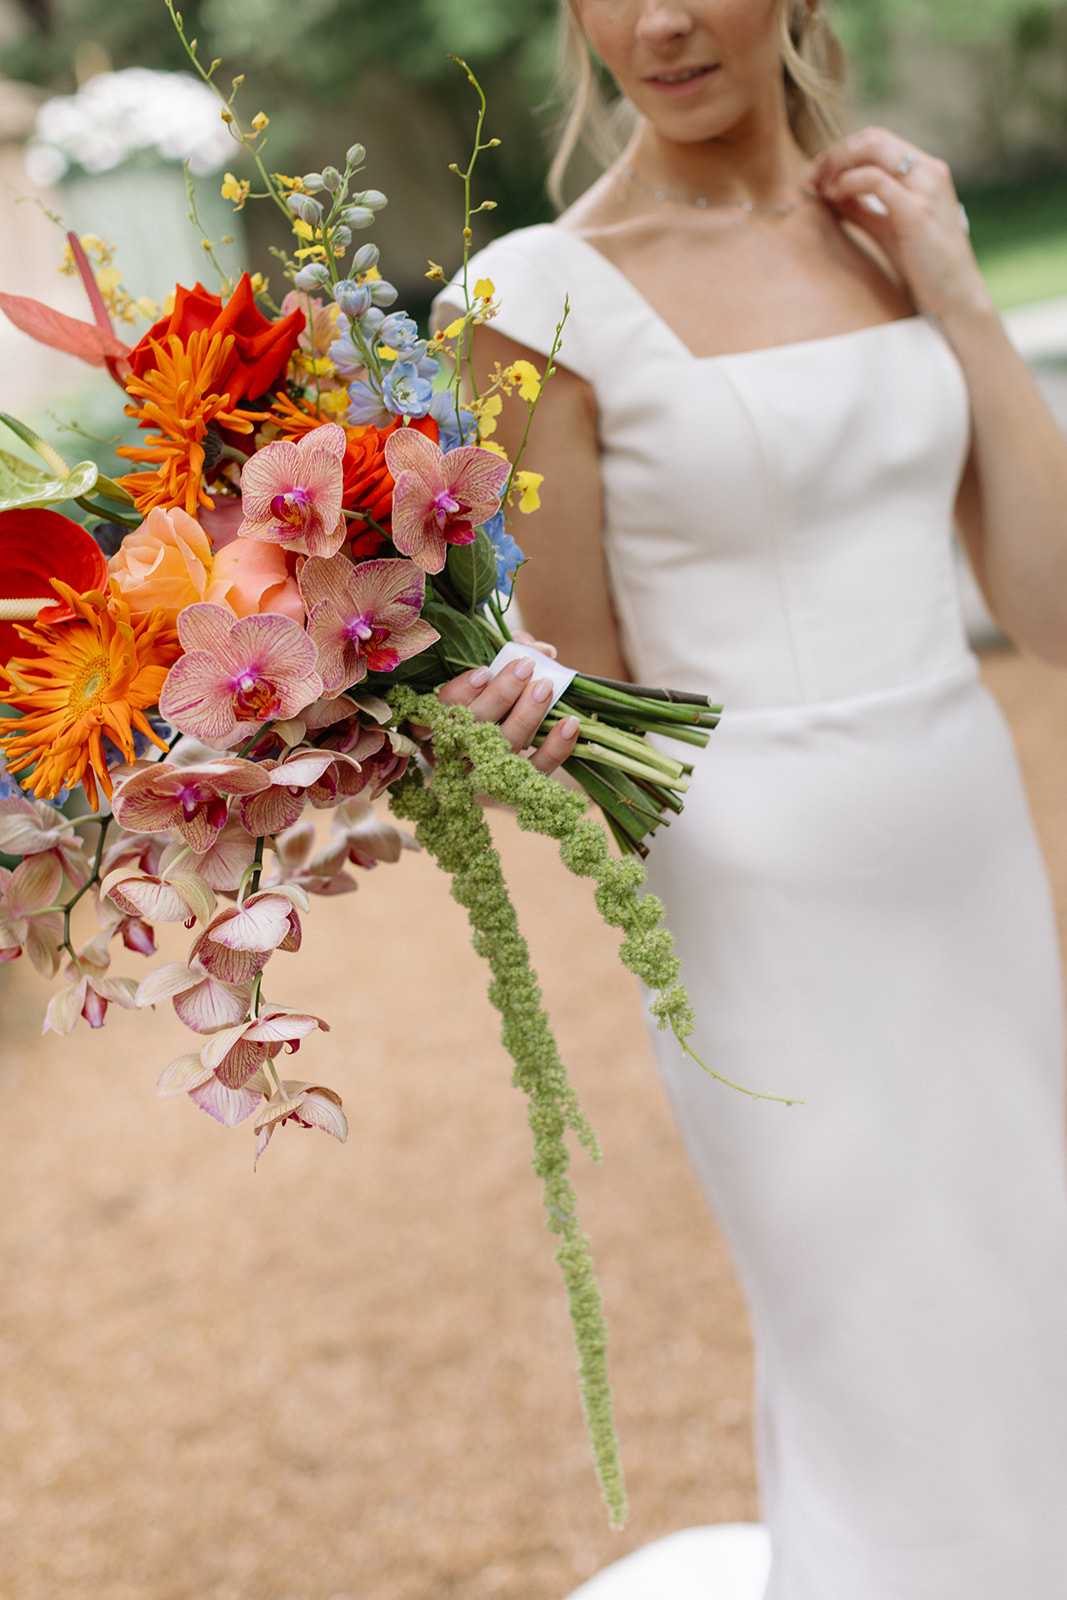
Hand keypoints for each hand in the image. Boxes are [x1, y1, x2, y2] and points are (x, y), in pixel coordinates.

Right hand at [437, 648, 580, 775]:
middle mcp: (456, 754)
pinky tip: (570, 723)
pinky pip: (537, 770)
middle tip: (525, 668)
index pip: (441, 709)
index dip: (461, 691)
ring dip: (528, 714)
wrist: (499, 761)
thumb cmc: (488, 703)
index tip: (484, 671)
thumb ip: (506, 654)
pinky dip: (557, 747)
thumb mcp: (488, 676)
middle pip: (474, 726)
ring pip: (505, 746)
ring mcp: (485, 776)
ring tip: (546, 687)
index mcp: (438, 724)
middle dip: (501, 695)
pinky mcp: (516, 791)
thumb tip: (541, 650)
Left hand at [810, 128, 994, 321]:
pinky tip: (834, 198)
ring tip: (822, 189)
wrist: (954, 296)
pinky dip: (848, 184)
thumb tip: (830, 193)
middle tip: (812, 177)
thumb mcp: (887, 228)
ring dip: (838, 165)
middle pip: (872, 138)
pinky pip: (875, 180)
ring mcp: (926, 188)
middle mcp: (929, 171)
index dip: (842, 151)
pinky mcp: (917, 211)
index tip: (818, 174)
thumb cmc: (922, 266)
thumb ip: (862, 207)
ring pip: (873, 149)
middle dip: (835, 153)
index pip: (877, 140)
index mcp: (925, 171)